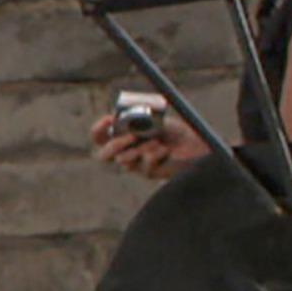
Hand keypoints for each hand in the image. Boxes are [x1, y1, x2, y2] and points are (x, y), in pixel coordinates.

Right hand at [92, 103, 208, 179]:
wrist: (193, 144)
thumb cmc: (173, 130)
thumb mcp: (153, 120)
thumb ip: (136, 120)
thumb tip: (122, 119)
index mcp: (120, 136)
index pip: (98, 137)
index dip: (99, 129)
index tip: (109, 119)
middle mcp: (124, 151)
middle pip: (103, 155)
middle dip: (115, 145)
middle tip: (131, 137)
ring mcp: (135, 163)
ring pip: (124, 160)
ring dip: (140, 148)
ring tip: (157, 141)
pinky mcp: (148, 172)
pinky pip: (144, 164)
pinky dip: (155, 154)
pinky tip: (166, 150)